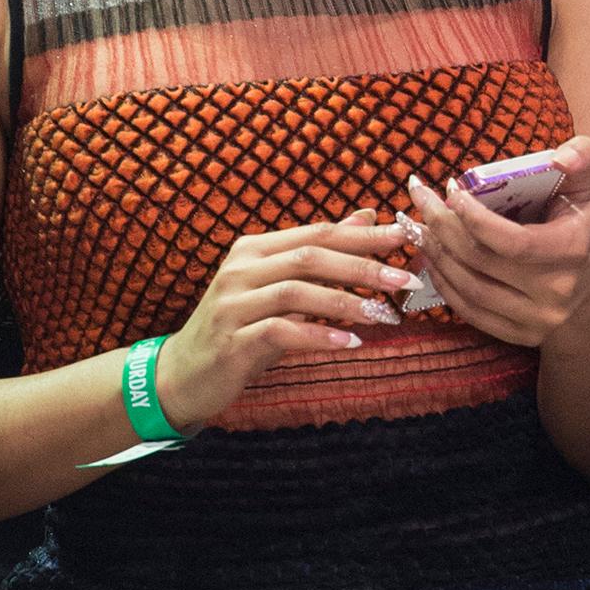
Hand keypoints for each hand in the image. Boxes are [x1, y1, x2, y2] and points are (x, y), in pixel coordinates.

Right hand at [155, 212, 414, 427]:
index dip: (363, 235)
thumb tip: (367, 216)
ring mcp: (232, 304)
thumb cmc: (240, 328)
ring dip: (346, 301)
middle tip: (406, 278)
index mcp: (253, 249)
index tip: (406, 237)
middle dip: (363, 265)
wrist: (184, 373)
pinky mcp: (231, 340)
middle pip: (310, 257)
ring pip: (296, 292)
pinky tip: (350, 343)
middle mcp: (240, 269)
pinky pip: (280, 332)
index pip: (316, 233)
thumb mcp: (279, 287)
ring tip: (384, 314)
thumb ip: (319, 254)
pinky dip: (318, 336)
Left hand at [408, 137, 589, 347]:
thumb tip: (562, 155)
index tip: (450, 189)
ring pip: (470, 289)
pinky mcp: (518, 335)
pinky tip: (430, 258)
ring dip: (436, 255)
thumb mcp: (586, 190)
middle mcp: (555, 291)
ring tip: (417, 226)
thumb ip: (581, 158)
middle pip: (482, 262)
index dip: (473, 217)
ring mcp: (536, 319)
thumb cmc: (580, 229)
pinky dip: (444, 284)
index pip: (511, 240)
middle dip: (442, 227)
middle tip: (421, 200)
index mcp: (572, 250)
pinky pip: (470, 312)